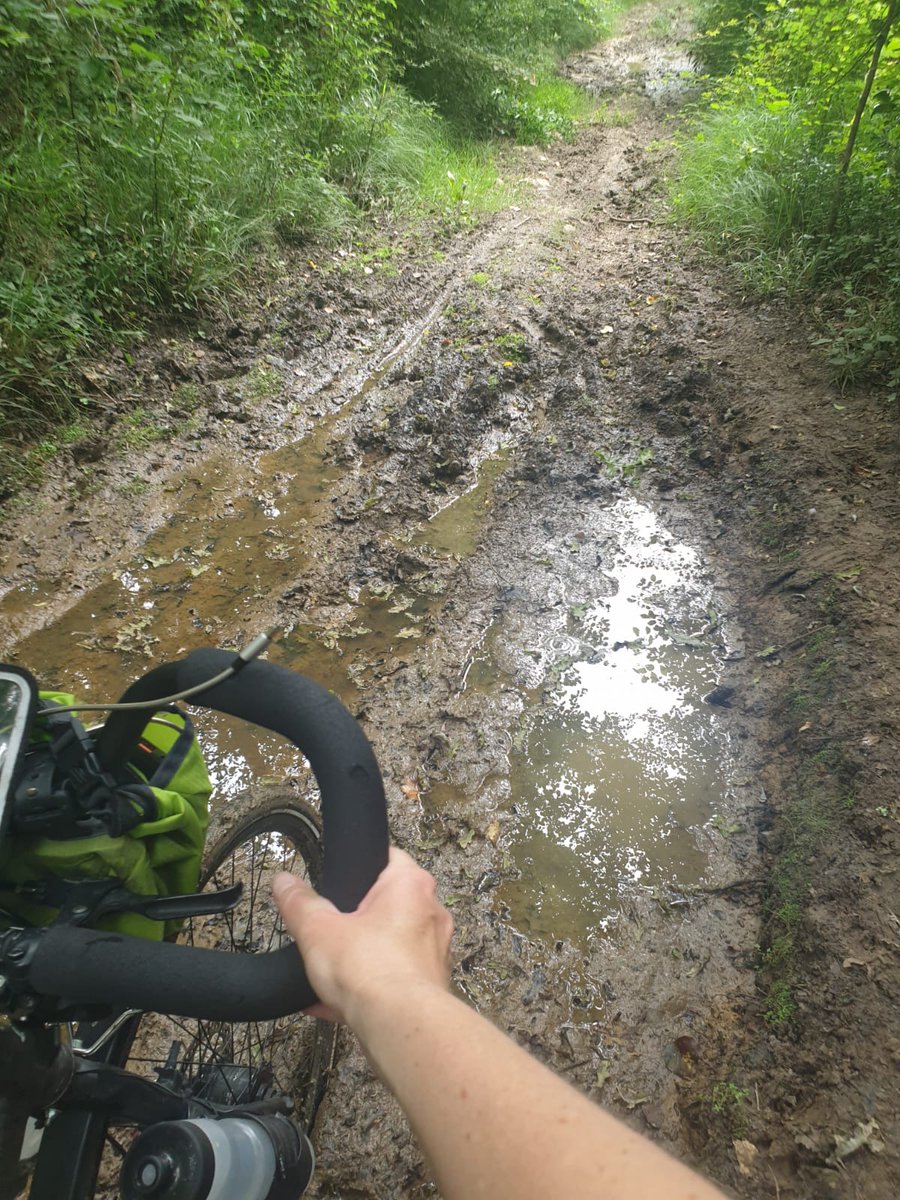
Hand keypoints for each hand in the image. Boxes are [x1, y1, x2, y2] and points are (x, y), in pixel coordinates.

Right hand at [273, 846, 453, 1024]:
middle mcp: (430, 912)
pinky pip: (393, 979)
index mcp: (410, 885)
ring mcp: (434, 950)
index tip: (340, 880)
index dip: (360, 866)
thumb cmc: (370, 969)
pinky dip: (367, 988)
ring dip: (359, 958)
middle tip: (331, 929)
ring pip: (389, 945)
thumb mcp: (318, 929)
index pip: (388, 857)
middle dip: (356, 920)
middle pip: (387, 905)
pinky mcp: (430, 984)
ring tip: (326, 972)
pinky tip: (330, 1003)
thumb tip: (283, 882)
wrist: (399, 1026)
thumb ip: (299, 903)